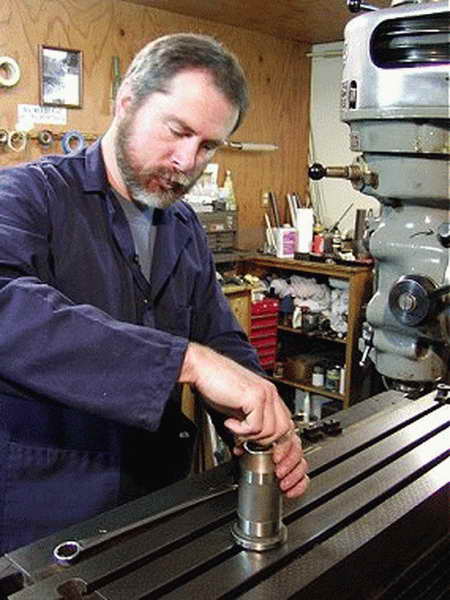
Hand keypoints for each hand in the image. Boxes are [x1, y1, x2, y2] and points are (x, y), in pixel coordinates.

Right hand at [180, 343, 308, 497]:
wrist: (203, 367)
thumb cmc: (216, 384)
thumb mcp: (238, 407)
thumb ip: (250, 422)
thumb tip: (252, 443)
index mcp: (269, 395)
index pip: (286, 424)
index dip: (280, 444)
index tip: (270, 457)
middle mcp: (270, 393)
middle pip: (284, 430)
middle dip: (268, 446)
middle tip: (248, 448)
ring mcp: (265, 394)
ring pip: (271, 431)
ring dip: (251, 437)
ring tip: (235, 430)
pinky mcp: (255, 397)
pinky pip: (256, 426)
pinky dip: (241, 430)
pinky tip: (230, 422)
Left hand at [233, 428, 308, 498]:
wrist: (252, 456)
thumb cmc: (251, 445)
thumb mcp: (245, 441)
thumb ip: (243, 444)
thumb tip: (238, 449)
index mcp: (276, 434)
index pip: (287, 437)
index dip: (283, 449)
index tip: (276, 459)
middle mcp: (287, 444)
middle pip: (297, 450)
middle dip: (289, 464)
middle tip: (279, 473)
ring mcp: (292, 458)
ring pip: (302, 464)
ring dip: (294, 476)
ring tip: (283, 484)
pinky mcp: (295, 471)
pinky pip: (304, 478)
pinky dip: (299, 486)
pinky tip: (289, 492)